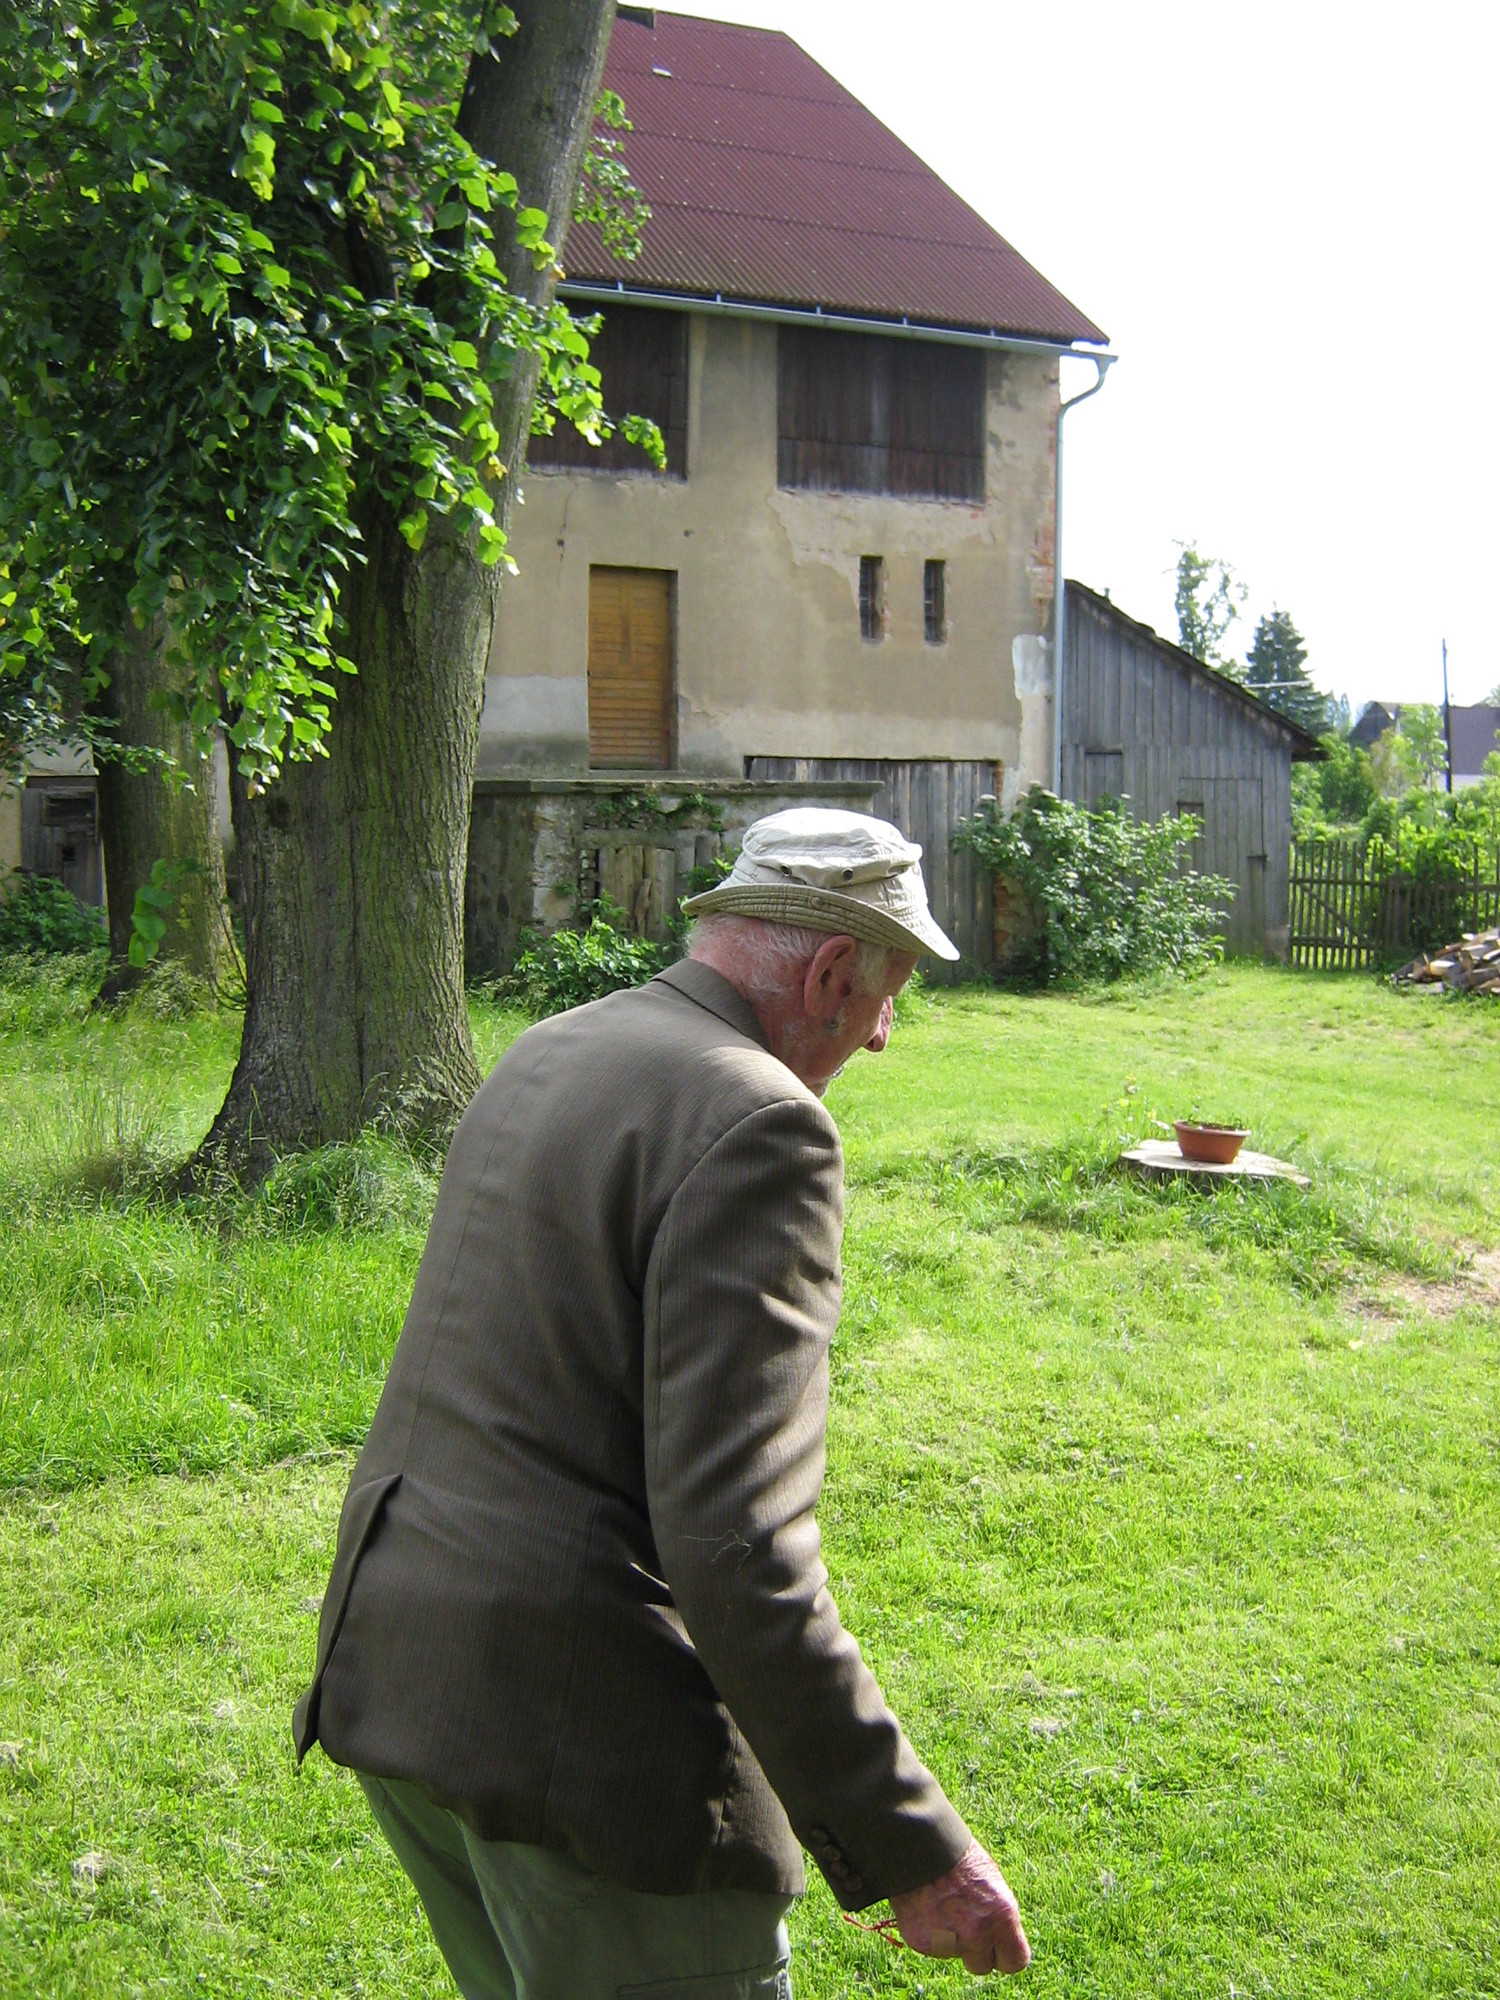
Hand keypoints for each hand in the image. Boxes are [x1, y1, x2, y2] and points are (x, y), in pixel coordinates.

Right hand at [889, 1839, 1029, 1975]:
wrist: (920, 1846)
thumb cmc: (960, 1860)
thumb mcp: (992, 1884)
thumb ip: (998, 1918)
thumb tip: (1001, 1941)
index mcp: (1003, 1917)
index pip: (1015, 1962)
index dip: (1005, 1954)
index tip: (998, 1947)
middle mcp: (978, 1934)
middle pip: (982, 1966)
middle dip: (976, 1951)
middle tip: (966, 1925)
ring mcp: (949, 1941)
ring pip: (955, 1955)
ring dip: (951, 1940)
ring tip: (943, 1908)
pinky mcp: (922, 1942)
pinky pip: (932, 1946)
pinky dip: (930, 1933)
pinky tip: (928, 1908)